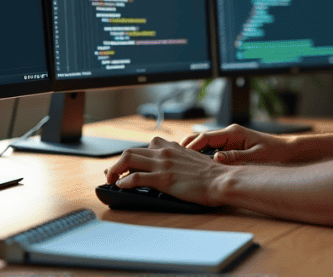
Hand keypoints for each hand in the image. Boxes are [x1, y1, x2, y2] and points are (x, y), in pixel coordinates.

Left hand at [104, 137, 225, 206]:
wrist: (221, 180)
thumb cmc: (212, 175)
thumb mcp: (194, 160)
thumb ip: (180, 160)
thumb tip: (172, 169)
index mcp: (173, 147)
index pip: (146, 146)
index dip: (133, 156)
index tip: (127, 165)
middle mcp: (165, 152)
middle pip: (131, 151)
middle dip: (117, 163)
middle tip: (112, 174)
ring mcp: (163, 164)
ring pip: (129, 159)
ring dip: (115, 170)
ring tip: (111, 180)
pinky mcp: (163, 178)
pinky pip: (136, 177)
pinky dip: (125, 182)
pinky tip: (121, 186)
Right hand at [180, 123, 293, 164]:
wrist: (287, 150)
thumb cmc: (274, 152)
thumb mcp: (255, 157)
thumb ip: (235, 157)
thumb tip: (216, 159)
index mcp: (234, 133)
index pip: (206, 137)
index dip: (192, 146)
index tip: (180, 154)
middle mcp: (230, 133)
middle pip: (202, 138)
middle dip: (187, 147)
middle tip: (173, 157)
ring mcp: (230, 139)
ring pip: (206, 144)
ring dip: (194, 151)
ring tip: (180, 162)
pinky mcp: (232, 146)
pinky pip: (213, 149)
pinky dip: (203, 155)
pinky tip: (196, 164)